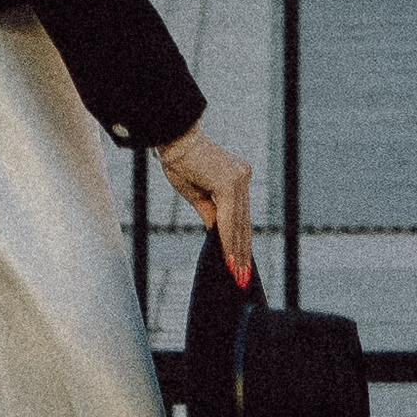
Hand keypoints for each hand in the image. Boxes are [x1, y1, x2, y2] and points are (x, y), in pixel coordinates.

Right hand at [157, 122, 252, 285]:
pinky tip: (229, 259)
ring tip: (237, 275)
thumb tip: (217, 232)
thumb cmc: (179, 161)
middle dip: (243, 252)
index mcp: (237, 178)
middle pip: (244, 223)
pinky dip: (228, 240)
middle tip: (242, 278)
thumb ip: (210, 212)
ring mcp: (239, 179)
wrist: (173, 138)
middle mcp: (242, 177)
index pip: (241, 216)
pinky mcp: (230, 183)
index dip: (241, 241)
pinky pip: (229, 219)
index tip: (242, 263)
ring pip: (239, 224)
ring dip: (237, 251)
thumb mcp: (196, 193)